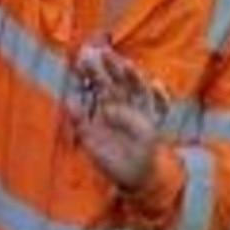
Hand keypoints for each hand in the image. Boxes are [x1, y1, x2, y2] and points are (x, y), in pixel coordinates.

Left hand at [68, 41, 166, 190]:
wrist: (132, 177)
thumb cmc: (110, 158)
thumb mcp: (89, 139)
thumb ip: (80, 121)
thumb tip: (68, 102)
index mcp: (105, 106)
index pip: (98, 83)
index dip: (92, 70)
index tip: (83, 55)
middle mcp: (122, 105)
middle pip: (117, 80)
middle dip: (110, 66)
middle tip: (101, 51)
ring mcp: (138, 112)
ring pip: (137, 89)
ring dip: (133, 76)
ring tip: (127, 64)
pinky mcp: (152, 124)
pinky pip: (159, 107)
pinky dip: (160, 96)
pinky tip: (156, 84)